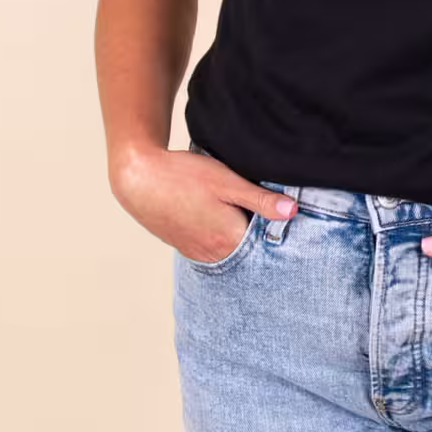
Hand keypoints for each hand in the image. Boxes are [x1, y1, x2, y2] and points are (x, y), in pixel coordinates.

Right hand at [110, 143, 297, 263]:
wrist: (138, 178)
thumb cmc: (183, 176)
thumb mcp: (227, 182)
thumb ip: (261, 200)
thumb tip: (293, 212)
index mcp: (230, 240)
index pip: (266, 243)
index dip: (275, 227)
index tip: (279, 213)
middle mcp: (214, 255)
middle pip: (249, 250)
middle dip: (258, 234)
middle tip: (258, 210)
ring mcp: (198, 253)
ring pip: (230, 250)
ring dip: (237, 235)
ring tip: (235, 212)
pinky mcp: (185, 246)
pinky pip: (212, 248)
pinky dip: (220, 237)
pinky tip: (216, 217)